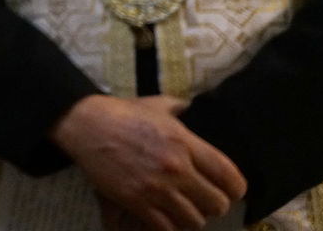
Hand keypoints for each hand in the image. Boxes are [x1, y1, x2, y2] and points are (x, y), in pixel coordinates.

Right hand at [52, 94, 244, 230]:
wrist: (85, 124)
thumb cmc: (122, 112)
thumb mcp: (157, 104)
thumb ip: (183, 109)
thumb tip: (197, 109)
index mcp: (185, 143)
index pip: (230, 177)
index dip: (236, 189)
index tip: (230, 190)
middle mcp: (176, 169)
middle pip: (217, 204)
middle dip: (214, 205)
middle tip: (203, 200)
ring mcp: (156, 188)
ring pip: (194, 221)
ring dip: (191, 217)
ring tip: (183, 209)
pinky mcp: (137, 203)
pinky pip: (167, 228)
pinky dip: (170, 226)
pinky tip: (165, 217)